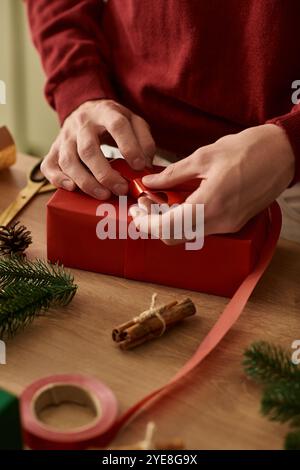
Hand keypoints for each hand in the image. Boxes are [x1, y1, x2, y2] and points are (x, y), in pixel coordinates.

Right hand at [41, 99, 155, 198]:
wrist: (86, 110)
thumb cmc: (113, 123)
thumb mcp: (134, 122)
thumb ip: (144, 141)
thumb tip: (144, 166)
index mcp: (105, 113)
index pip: (116, 125)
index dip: (129, 147)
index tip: (139, 166)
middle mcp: (82, 124)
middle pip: (88, 149)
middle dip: (105, 173)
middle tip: (121, 189)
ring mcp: (65, 137)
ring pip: (68, 161)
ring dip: (86, 181)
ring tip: (103, 195)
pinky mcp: (54, 149)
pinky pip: (49, 165)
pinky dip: (57, 179)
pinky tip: (71, 188)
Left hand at [131, 124, 294, 241]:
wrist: (283, 154)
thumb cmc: (247, 150)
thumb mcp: (203, 157)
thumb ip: (172, 174)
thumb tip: (149, 182)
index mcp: (209, 205)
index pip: (167, 227)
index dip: (146, 224)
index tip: (136, 213)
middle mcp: (219, 222)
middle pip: (175, 237)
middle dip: (154, 224)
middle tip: (144, 204)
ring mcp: (228, 226)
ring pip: (188, 235)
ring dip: (169, 223)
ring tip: (159, 200)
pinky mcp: (234, 223)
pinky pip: (203, 228)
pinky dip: (186, 220)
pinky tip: (180, 202)